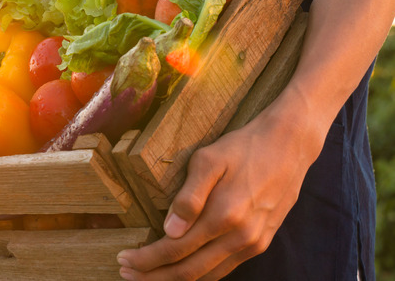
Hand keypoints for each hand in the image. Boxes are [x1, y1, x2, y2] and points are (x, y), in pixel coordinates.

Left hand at [117, 101, 324, 279]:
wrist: (289, 145)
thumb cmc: (243, 147)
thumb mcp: (208, 160)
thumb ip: (188, 196)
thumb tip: (169, 230)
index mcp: (224, 215)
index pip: (175, 249)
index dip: (147, 259)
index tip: (124, 259)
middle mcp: (240, 237)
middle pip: (189, 271)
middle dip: (154, 276)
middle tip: (126, 273)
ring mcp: (253, 243)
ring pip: (208, 275)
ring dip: (175, 280)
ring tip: (148, 276)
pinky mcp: (261, 242)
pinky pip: (225, 269)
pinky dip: (201, 275)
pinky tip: (183, 270)